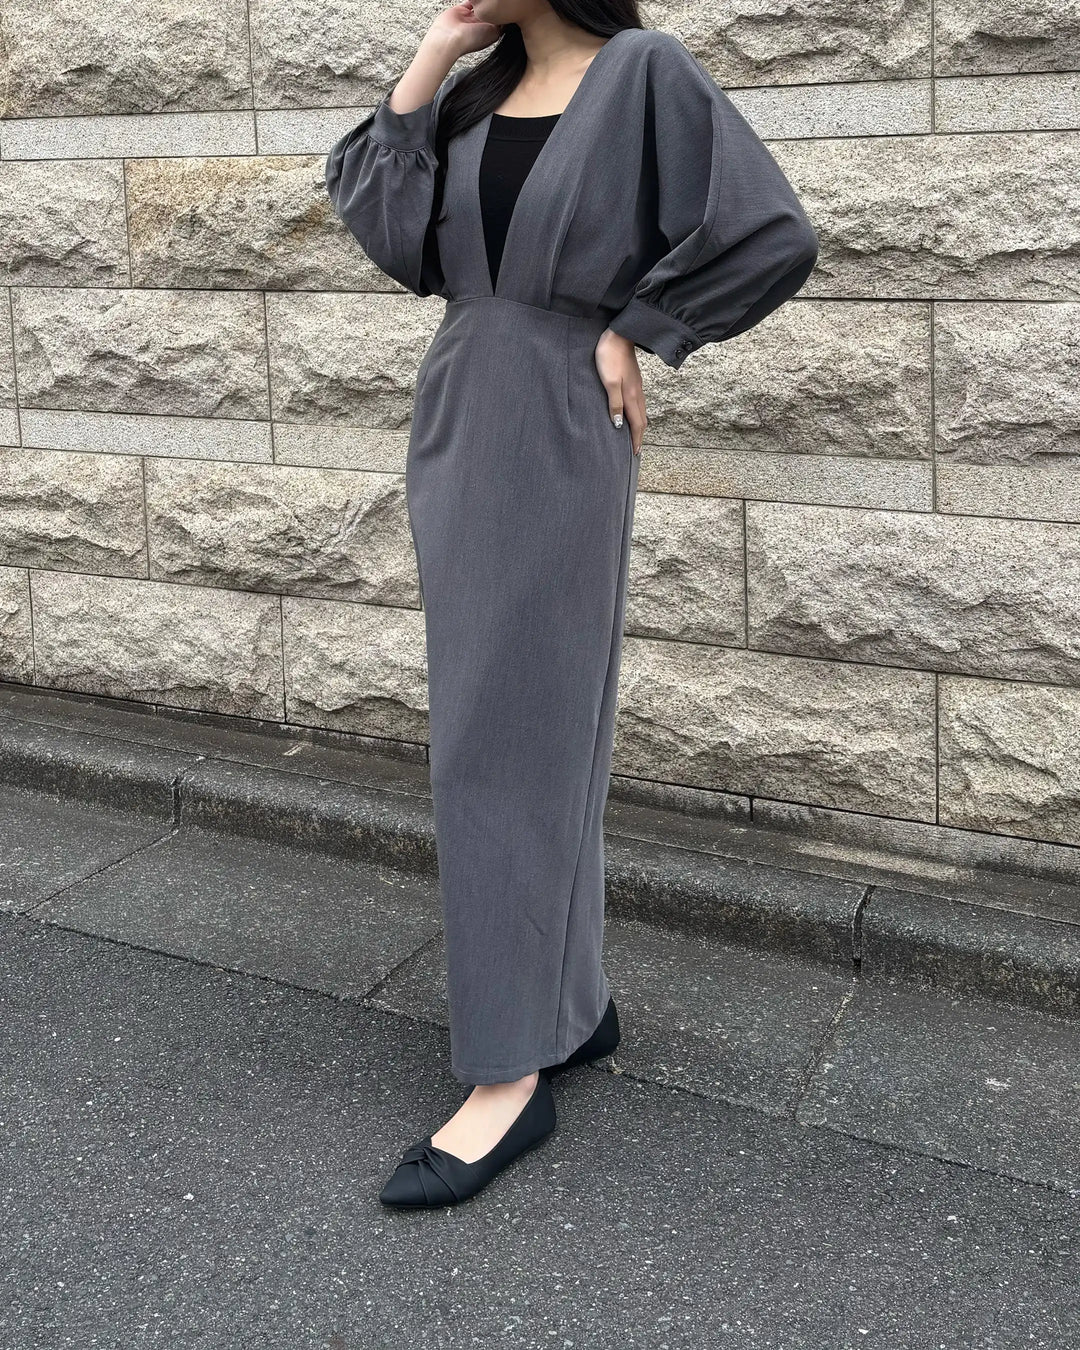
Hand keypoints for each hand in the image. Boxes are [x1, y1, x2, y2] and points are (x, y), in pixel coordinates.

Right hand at [427, 2, 501, 57]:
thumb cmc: (470, 39)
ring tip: (489, 0)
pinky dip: (474, 0)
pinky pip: (469, 1)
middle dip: (494, 6)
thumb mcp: (493, 32)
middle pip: (490, 12)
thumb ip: (500, 23)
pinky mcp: (460, 11)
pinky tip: (476, 0)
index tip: (507, 6)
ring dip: (483, 2)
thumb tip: (505, 16)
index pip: (498, 21)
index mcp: (488, 34)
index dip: (503, 13)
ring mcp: (469, 18)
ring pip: (479, 6)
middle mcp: (479, 26)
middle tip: (500, 1)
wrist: (449, 39)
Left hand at [595, 329, 646, 454]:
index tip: (636, 453)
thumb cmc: (610, 356)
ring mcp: (637, 386)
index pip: (636, 423)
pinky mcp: (634, 379)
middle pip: (641, 420)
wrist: (619, 334)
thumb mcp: (609, 381)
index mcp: (631, 395)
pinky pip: (638, 402)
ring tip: (635, 436)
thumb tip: (619, 424)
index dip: (636, 439)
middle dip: (640, 436)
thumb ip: (615, 403)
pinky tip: (632, 413)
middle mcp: (637, 393)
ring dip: (639, 426)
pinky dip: (637, 414)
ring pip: (641, 411)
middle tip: (637, 450)